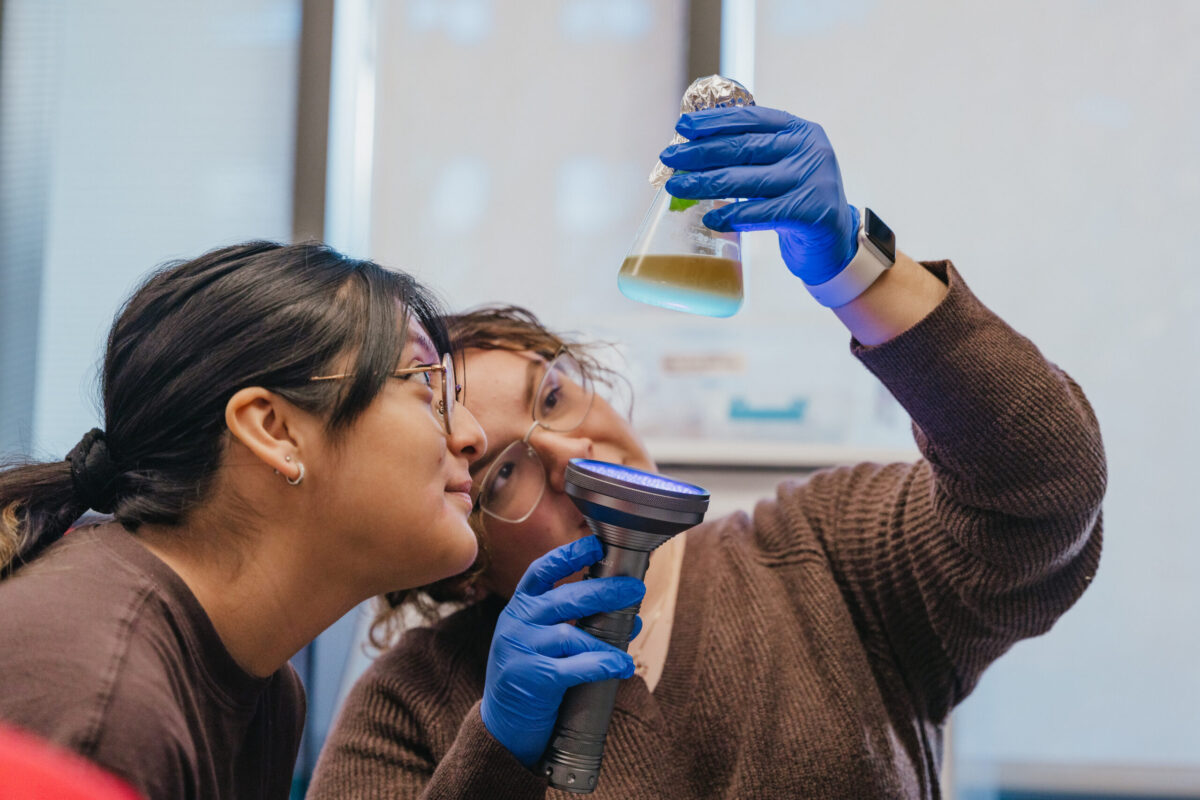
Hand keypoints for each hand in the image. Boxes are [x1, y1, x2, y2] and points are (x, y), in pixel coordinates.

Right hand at [480, 536, 643, 766]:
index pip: (541, 571)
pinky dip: (602, 664)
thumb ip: (569, 619)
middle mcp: (517, 623)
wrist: (503, 723)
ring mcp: (521, 650)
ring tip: (633, 634)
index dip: (569, 555)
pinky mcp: (532, 678)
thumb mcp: (538, 637)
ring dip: (609, 635)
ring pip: (571, 634)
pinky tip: (620, 666)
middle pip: (565, 598)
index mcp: (519, 607)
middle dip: (605, 590)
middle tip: (635, 588)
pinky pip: (574, 667)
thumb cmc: (532, 673)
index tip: (597, 544)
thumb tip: (626, 606)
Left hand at [659, 105, 859, 285]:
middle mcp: (808, 149)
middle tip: (670, 160)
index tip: (682, 128)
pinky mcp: (812, 211)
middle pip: (744, 148)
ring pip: (748, 180)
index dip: (713, 122)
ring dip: (706, 183)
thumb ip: (749, 155)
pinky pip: (762, 213)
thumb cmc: (796, 201)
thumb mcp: (779, 168)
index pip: (750, 118)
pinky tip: (710, 218)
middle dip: (701, 153)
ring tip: (677, 187)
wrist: (834, 242)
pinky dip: (732, 215)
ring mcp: (813, 179)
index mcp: (798, 130)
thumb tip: (692, 150)